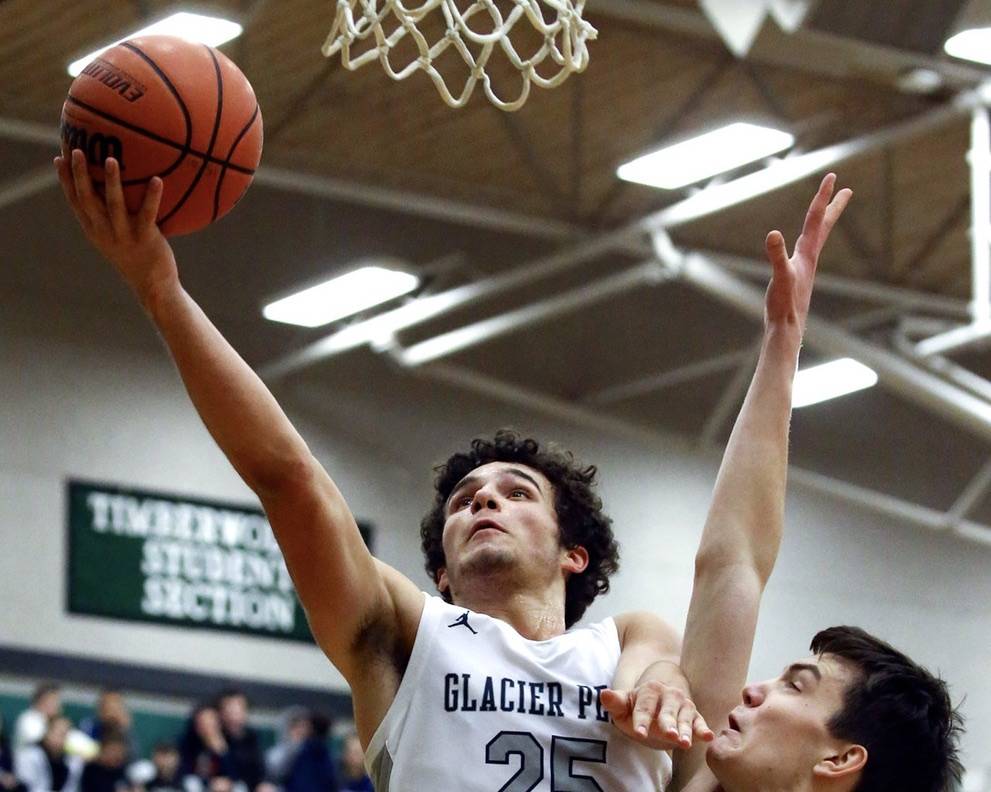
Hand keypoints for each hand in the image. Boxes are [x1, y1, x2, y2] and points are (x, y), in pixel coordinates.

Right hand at [54, 150, 178, 304]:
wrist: (154, 286)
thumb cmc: (138, 256)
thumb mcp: (118, 236)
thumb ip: (112, 216)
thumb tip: (116, 188)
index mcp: (94, 230)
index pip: (74, 202)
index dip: (65, 180)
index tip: (59, 158)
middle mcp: (104, 232)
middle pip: (87, 200)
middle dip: (79, 175)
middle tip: (77, 151)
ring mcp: (124, 236)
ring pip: (113, 205)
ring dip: (111, 181)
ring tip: (111, 159)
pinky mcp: (145, 239)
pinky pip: (148, 214)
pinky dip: (152, 196)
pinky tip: (157, 179)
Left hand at [601, 681, 712, 750]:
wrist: (659, 699)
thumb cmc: (637, 708)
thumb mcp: (625, 705)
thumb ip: (615, 702)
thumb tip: (603, 694)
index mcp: (649, 690)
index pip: (644, 707)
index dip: (641, 720)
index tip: (638, 732)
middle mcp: (669, 695)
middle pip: (667, 711)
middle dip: (668, 723)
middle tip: (670, 735)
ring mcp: (683, 705)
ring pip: (684, 718)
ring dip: (686, 730)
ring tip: (685, 742)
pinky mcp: (694, 716)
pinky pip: (699, 722)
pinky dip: (703, 729)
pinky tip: (708, 736)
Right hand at [764, 173, 851, 330]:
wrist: (788, 329)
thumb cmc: (784, 305)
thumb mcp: (779, 277)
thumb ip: (776, 255)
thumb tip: (773, 233)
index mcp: (807, 254)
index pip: (816, 219)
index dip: (822, 197)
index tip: (832, 176)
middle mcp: (809, 258)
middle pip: (823, 226)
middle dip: (833, 207)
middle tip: (845, 189)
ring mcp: (804, 268)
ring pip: (816, 239)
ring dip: (821, 224)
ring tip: (824, 215)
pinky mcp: (797, 278)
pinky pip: (805, 252)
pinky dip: (807, 242)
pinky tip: (802, 247)